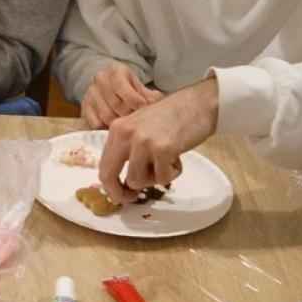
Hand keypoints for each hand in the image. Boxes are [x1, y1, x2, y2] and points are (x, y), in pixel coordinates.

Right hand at [82, 63, 162, 127]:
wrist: (110, 87)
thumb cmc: (130, 89)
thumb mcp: (140, 87)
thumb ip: (149, 96)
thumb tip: (156, 105)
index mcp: (115, 71)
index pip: (122, 87)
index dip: (135, 101)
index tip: (145, 111)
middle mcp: (100, 79)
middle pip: (115, 104)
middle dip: (129, 116)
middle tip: (139, 123)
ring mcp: (90, 94)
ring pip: (106, 116)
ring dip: (120, 125)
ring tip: (130, 128)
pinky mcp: (85, 108)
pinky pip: (96, 124)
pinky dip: (107, 130)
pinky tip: (117, 131)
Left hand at [97, 78, 217, 202]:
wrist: (198, 103)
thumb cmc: (172, 117)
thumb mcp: (139, 127)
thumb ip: (127, 148)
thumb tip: (120, 181)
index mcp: (117, 129)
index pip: (103, 165)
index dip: (110, 185)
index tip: (121, 192)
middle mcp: (125, 134)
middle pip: (108, 176)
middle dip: (120, 193)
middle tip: (133, 198)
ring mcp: (143, 142)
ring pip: (136, 181)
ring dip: (153, 179)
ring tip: (166, 163)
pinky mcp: (163, 149)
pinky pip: (162, 178)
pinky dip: (172, 174)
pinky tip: (178, 158)